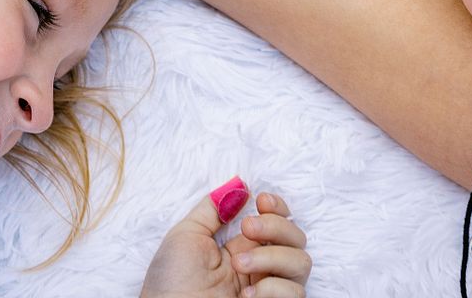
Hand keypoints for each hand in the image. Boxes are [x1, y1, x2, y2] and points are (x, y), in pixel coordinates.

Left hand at [141, 188, 310, 297]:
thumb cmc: (169, 285)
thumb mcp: (187, 235)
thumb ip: (213, 208)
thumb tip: (239, 185)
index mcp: (241, 248)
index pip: (278, 221)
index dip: (277, 207)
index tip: (261, 201)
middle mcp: (260, 268)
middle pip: (297, 237)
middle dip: (276, 226)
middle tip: (247, 230)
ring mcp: (269, 291)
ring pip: (301, 263)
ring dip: (271, 257)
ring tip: (239, 265)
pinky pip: (295, 292)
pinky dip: (272, 289)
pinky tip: (245, 296)